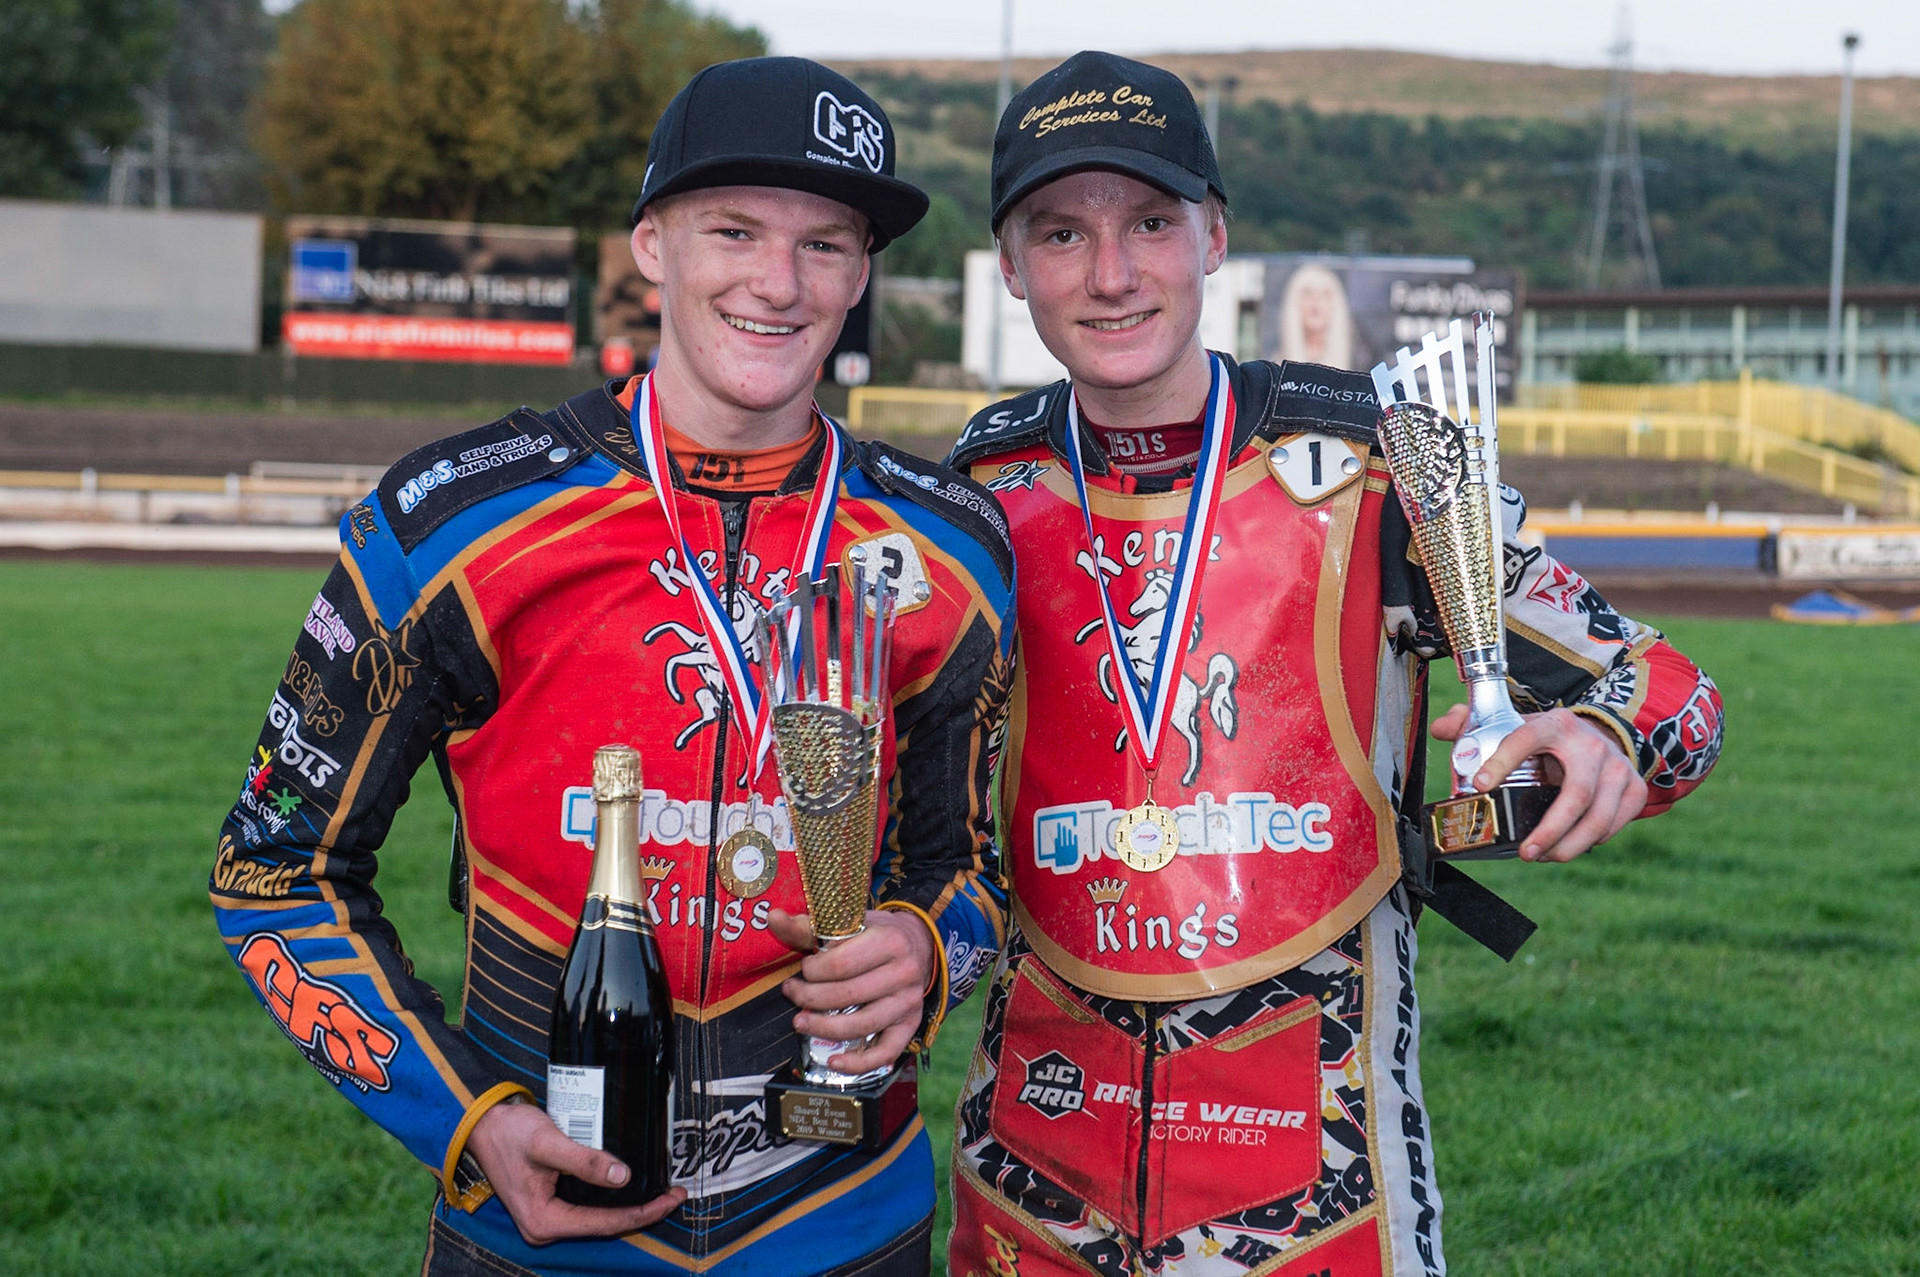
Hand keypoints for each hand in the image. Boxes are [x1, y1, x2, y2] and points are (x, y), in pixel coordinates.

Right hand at [466, 1100, 684, 1245]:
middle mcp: (546, 1227)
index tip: (670, 1200)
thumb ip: (585, 1161)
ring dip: (630, 1205)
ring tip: (663, 1191)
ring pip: (599, 1217)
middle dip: (642, 1211)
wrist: (482, 1124)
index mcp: (544, 1221)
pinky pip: (589, 1207)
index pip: (605, 1223)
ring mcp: (549, 1217)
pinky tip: (634, 1186)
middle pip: (605, 1224)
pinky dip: (613, 1198)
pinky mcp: (552, 1204)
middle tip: (676, 1195)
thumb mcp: (549, 1144)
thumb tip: (623, 1175)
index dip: (642, 1213)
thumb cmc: (508, 1133)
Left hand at [769, 908, 933, 1074]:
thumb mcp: (847, 923)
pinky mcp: (910, 1024)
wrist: (917, 945)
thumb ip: (808, 926)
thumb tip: (774, 918)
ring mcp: (908, 1002)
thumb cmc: (876, 934)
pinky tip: (834, 1061)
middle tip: (792, 993)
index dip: (813, 971)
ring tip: (800, 1022)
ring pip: (862, 1025)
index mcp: (890, 941)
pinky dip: (859, 1062)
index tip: (804, 969)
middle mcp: (904, 972)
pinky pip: (886, 1052)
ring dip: (824, 1028)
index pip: (841, 964)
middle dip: (810, 998)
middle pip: (848, 995)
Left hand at [1432, 704, 1646, 862]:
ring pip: (1599, 817)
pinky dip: (1591, 842)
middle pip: (1576, 794)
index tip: (1480, 784)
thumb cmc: (1547, 738)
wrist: (1601, 733)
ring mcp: (1617, 768)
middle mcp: (1590, 745)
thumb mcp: (1514, 723)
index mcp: (1553, 725)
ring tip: (1543, 857)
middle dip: (1549, 830)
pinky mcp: (1633, 789)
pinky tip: (1567, 847)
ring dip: (1570, 845)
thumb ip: (1472, 724)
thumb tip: (1442, 729)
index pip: (1525, 739)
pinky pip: (1614, 825)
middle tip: (1525, 853)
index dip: (1502, 761)